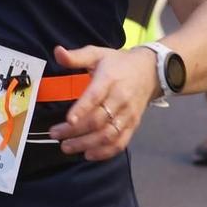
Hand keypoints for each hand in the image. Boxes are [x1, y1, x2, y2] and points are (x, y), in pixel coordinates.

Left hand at [47, 44, 154, 161]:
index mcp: (109, 79)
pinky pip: (120, 143)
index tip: (68, 120)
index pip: (95, 96)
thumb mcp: (97, 54)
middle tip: (56, 135)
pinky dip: (105, 152)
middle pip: (98, 120)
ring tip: (67, 147)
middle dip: (75, 131)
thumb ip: (76, 56)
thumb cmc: (118, 63)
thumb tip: (57, 52)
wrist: (150, 70)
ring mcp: (128, 114)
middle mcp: (120, 98)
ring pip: (108, 135)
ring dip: (86, 144)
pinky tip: (88, 155)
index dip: (82, 109)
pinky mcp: (133, 125)